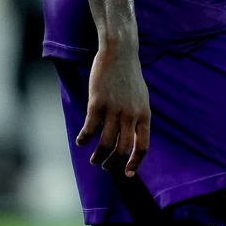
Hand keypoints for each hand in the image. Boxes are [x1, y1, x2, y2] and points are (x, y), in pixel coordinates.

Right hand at [76, 47, 150, 176]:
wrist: (120, 52)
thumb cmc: (129, 75)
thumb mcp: (141, 97)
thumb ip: (138, 116)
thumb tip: (133, 137)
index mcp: (144, 114)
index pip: (143, 146)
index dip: (135, 163)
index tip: (127, 173)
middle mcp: (131, 115)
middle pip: (123, 150)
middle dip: (113, 164)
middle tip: (105, 167)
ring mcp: (114, 110)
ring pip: (106, 144)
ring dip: (98, 156)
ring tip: (93, 159)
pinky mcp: (97, 103)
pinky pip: (90, 129)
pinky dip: (84, 139)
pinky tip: (81, 141)